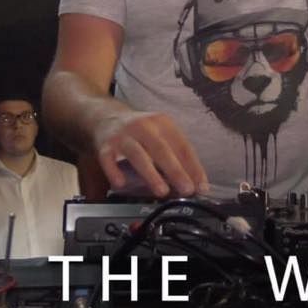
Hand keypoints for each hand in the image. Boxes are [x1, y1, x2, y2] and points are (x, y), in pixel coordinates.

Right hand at [92, 109, 209, 197]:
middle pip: (162, 149)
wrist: (106, 116)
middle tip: (187, 189)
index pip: (182, 146)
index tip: (202, 186)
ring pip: (138, 154)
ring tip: (162, 191)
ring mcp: (124, 136)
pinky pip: (109, 159)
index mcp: (163, 123)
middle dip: (176, 170)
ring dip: (151, 173)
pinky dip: (114, 171)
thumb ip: (176, 156)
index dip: (194, 167)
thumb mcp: (160, 136)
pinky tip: (121, 183)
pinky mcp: (105, 146)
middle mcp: (144, 127)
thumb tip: (195, 183)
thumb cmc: (139, 131)